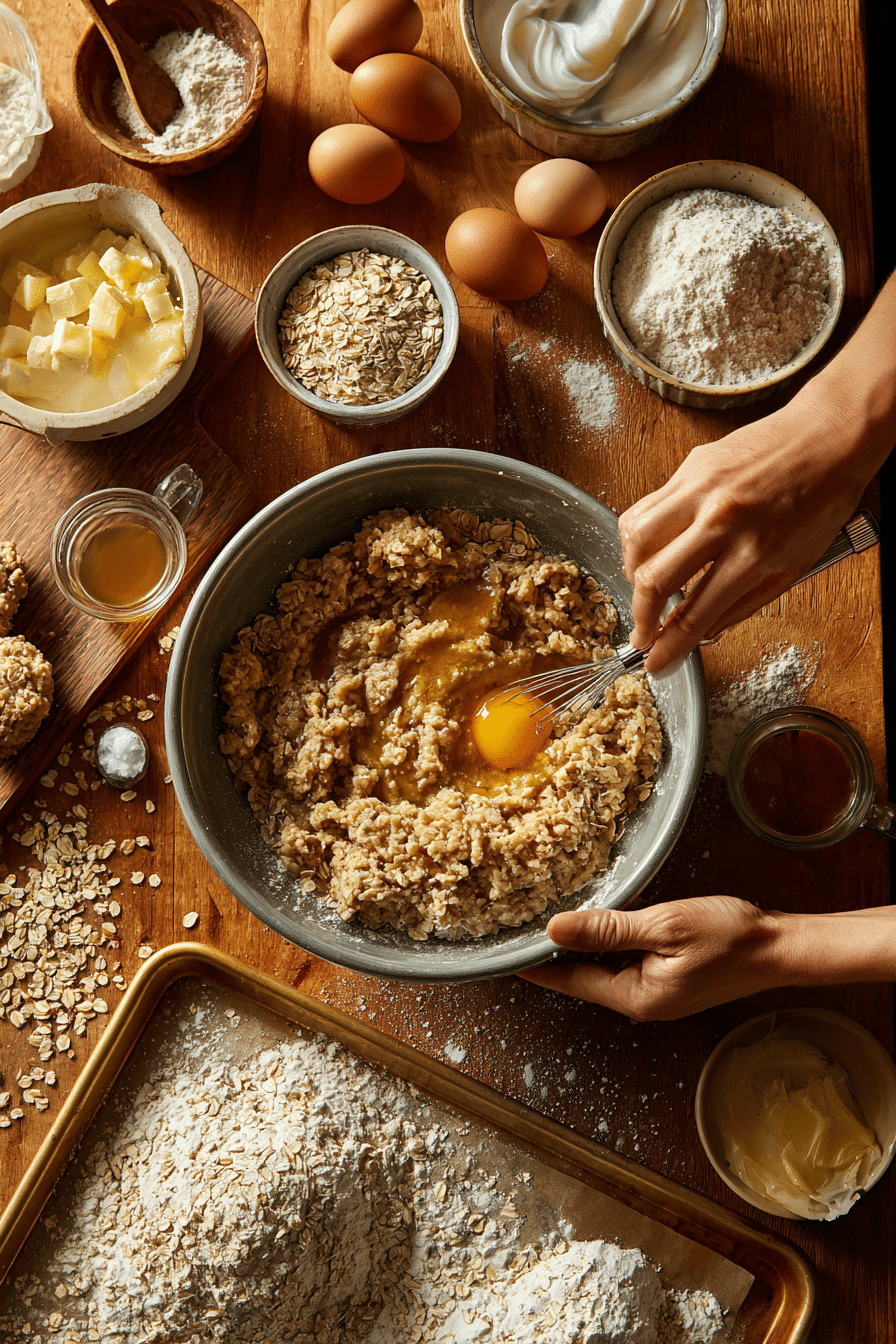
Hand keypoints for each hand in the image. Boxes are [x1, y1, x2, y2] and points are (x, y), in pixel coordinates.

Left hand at [518, 897, 784, 1020]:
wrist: (780, 947)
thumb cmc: (729, 936)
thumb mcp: (663, 925)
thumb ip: (607, 929)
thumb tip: (555, 930)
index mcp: (635, 996)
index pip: (567, 981)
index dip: (532, 966)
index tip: (501, 953)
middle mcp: (641, 1002)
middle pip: (581, 977)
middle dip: (552, 956)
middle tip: (519, 926)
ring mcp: (656, 994)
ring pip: (603, 969)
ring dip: (579, 948)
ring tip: (548, 920)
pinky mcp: (669, 981)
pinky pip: (625, 963)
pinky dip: (607, 944)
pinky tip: (599, 923)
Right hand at [618, 273, 895, 673]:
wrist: (829, 435)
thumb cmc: (822, 497)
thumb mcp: (797, 565)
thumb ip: (746, 602)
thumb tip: (706, 632)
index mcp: (754, 552)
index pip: (696, 612)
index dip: (668, 647)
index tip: (655, 664)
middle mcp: (722, 520)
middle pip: (655, 580)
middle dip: (641, 617)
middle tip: (643, 632)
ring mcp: (701, 489)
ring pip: (637, 540)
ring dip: (631, 575)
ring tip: (645, 588)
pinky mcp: (690, 467)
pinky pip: (645, 507)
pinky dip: (639, 537)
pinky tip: (651, 548)